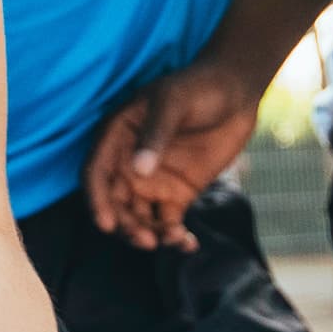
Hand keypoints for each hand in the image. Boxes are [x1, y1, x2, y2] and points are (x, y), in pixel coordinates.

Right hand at [88, 52, 266, 243]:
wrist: (236, 94)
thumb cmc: (198, 87)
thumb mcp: (174, 102)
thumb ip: (156, 134)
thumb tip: (138, 170)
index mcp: (117, 137)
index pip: (96, 173)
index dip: (96, 200)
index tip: (107, 224)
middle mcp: (128, 164)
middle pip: (114, 203)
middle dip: (125, 225)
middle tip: (146, 240)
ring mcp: (152, 182)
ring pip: (138, 218)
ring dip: (148, 235)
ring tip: (172, 239)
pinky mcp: (176, 194)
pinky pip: (167, 224)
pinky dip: (174, 238)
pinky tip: (187, 243)